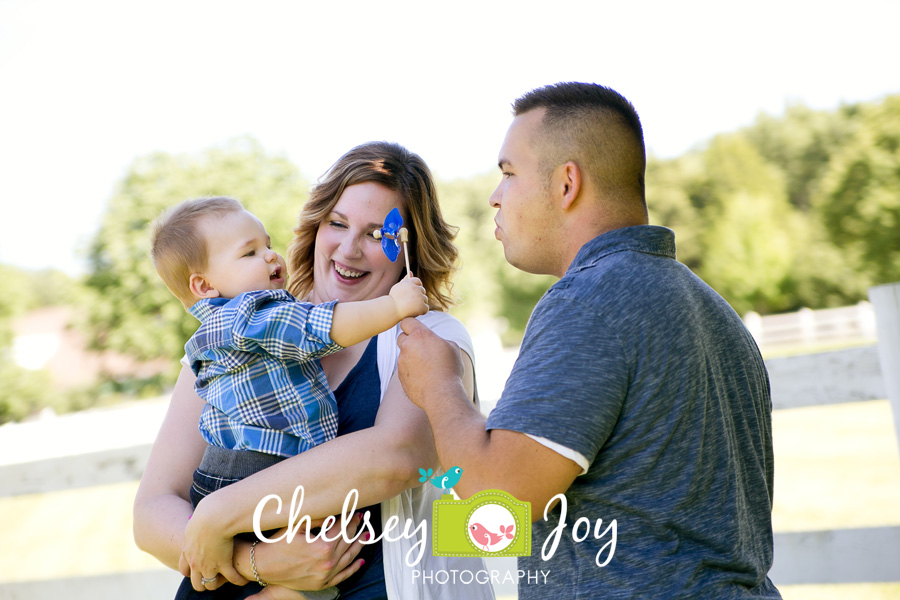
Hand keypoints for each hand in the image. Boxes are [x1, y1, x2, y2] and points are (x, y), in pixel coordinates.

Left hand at [181, 499, 248, 589]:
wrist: (214, 516)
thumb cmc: (207, 512)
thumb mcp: (196, 519)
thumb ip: (195, 524)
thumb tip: (198, 516)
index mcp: (187, 551)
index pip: (184, 569)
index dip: (191, 572)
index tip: (199, 569)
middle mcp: (195, 562)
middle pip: (196, 583)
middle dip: (204, 582)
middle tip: (214, 577)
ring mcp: (209, 565)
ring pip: (211, 585)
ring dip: (219, 583)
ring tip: (228, 579)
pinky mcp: (223, 564)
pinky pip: (231, 579)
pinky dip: (238, 580)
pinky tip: (243, 579)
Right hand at [238, 516, 365, 590]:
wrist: (263, 566)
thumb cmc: (278, 542)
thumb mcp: (297, 524)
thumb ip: (319, 518)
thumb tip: (336, 513)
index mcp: (322, 546)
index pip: (343, 529)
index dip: (350, 518)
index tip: (356, 511)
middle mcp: (327, 562)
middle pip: (348, 541)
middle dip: (356, 528)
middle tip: (362, 519)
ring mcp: (325, 575)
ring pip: (349, 558)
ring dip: (359, 545)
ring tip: (366, 534)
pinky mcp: (322, 584)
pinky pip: (343, 576)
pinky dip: (353, 568)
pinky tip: (360, 560)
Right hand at [389, 277, 427, 319]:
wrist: (391, 311)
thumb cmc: (393, 300)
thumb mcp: (398, 287)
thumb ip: (405, 280)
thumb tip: (411, 272)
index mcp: (409, 283)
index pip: (418, 281)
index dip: (417, 287)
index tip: (415, 292)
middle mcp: (416, 288)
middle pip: (423, 290)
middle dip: (419, 296)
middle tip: (411, 302)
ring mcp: (420, 297)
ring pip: (425, 299)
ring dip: (420, 304)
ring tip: (411, 308)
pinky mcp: (422, 306)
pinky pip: (426, 308)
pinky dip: (421, 311)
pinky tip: (414, 312)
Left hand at [397, 317, 464, 410]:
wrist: (442, 394)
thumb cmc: (450, 369)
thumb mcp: (452, 347)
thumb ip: (439, 340)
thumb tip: (435, 342)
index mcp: (420, 335)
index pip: (407, 321)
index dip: (412, 324)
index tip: (417, 328)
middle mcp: (407, 346)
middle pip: (401, 337)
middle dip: (410, 340)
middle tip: (423, 347)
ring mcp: (402, 362)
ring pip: (403, 355)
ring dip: (412, 357)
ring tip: (428, 367)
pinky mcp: (400, 376)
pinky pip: (404, 369)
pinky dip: (411, 371)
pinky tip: (424, 378)